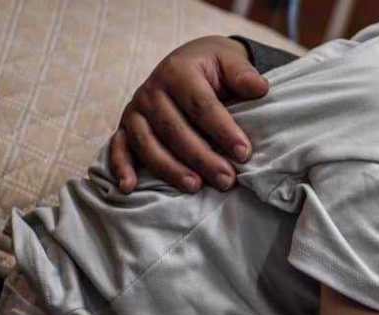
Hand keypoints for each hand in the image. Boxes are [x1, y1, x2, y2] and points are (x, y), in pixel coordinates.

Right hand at [110, 35, 269, 193]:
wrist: (188, 62)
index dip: (223, 131)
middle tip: (227, 180)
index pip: (201, 105)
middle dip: (202, 158)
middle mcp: (152, 91)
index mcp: (178, 72)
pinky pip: (118, 147)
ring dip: (170, 168)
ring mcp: (136, 110)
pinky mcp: (125, 127)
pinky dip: (121, 167)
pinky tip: (128, 188)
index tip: (244, 153)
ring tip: (195, 186)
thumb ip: (244, 74)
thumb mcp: (230, 61)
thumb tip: (260, 88)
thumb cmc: (214, 68)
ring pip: (147, 144)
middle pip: (174, 130)